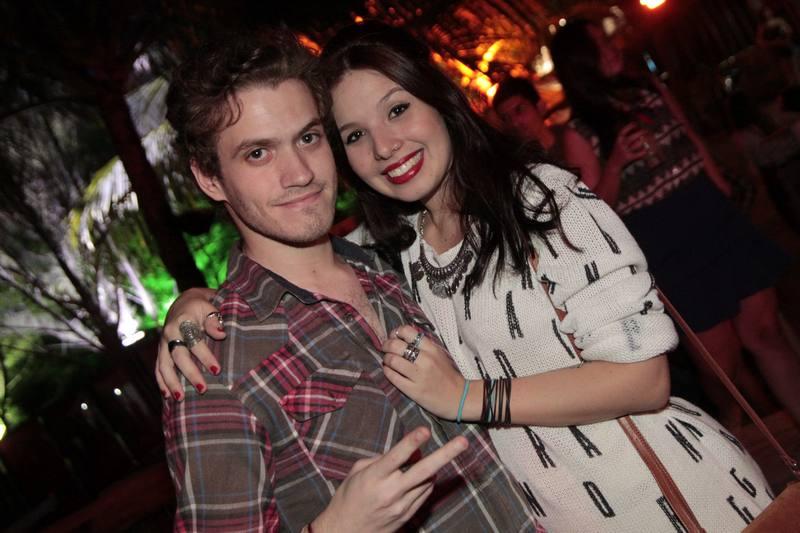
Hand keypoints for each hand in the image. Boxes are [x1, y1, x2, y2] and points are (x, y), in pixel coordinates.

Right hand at [156, 287, 223, 399]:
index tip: (217, 370)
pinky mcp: (160, 351)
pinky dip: (161, 382)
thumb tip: (221, 334)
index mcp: (182, 321)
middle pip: (178, 356)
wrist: (183, 303)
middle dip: (190, 373)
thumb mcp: (209, 307)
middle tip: (203, 389)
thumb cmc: (200, 307)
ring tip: (180, 398)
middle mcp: (169, 333)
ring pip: (164, 365)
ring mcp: (163, 344)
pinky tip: (167, 396)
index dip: (205, 356)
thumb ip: (214, 320)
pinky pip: (158, 368)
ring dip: (172, 383)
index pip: (194, 342)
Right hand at [312, 427, 467, 532]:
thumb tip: (411, 452)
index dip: (412, 442)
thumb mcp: (359, 470)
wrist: (345, 531)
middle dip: (446, 454)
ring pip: (428, 481)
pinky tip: (421, 476)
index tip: (426, 430)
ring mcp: (401, 506)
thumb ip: (384, 458)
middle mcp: (390, 492)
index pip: (397, 457)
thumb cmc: (349, 496)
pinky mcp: (407, 516)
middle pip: (423, 470)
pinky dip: (427, 481)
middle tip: (464, 441)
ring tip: (428, 459)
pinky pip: (425, 493)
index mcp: (374, 477)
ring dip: (432, 467)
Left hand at [382, 325, 464, 419]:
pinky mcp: (413, 390)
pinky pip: (393, 377)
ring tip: (388, 361)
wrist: (459, 397)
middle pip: (396, 345)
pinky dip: (387, 371)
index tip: (394, 337)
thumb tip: (401, 337)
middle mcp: (425, 360)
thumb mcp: (439, 354)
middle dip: (386, 345)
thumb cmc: (447, 375)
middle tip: (385, 348)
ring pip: (392, 360)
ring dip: (386, 359)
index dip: (396, 333)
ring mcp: (418, 375)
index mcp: (431, 348)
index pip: (407, 332)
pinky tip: (389, 371)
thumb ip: (423, 345)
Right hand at [609, 122, 650, 167]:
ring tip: (646, 140)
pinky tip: (647, 149)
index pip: (623, 131)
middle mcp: (620, 145)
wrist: (613, 164)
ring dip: (642, 142)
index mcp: (618, 140)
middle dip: (640, 133)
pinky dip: (644, 151)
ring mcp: (624, 152)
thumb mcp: (619, 142)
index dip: (630, 126)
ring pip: (636, 145)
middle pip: (632, 137)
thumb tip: (636, 128)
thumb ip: (626, 136)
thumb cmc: (618, 151)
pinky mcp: (628, 158)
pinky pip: (639, 153)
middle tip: (645, 131)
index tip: (636, 124)